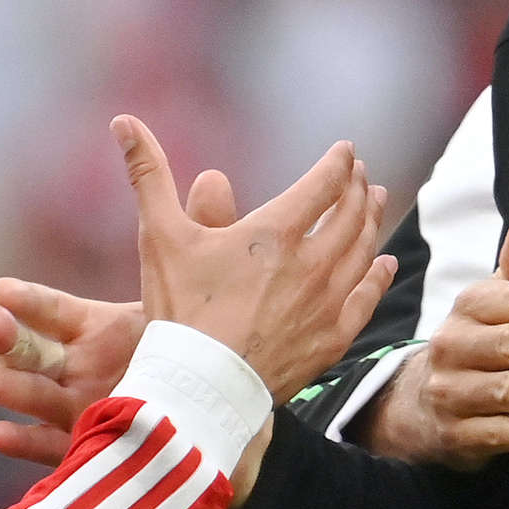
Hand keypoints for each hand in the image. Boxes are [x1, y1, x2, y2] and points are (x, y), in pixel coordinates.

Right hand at [0, 166, 236, 465]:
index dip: (29, 300)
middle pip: (29, 350)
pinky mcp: (92, 445)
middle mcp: (78, 365)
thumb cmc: (197, 344)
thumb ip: (204, 239)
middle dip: (4, 336)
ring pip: (30, 395)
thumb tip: (212, 176)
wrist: (213, 411)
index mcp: (94, 327)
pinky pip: (54, 446)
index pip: (52, 310)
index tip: (2, 289)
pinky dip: (25, 441)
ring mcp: (81, 406)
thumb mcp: (201, 291)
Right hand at [118, 117, 396, 400]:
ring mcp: (327, 302)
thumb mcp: (160, 236)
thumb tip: (123, 121)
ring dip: (372, 222)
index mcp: (276, 232)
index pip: (324, 185)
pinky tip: (384, 264)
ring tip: (376, 204)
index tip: (346, 152)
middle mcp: (312, 262)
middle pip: (351, 215)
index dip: (339, 163)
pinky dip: (378, 276)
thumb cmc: (177, 310)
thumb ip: (148, 175)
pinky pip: (366, 298)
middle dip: (358, 189)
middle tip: (362, 176)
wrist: (200, 387)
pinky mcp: (332, 339)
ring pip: (363, 251)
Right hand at [359, 218, 508, 469]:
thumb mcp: (490, 302)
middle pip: (503, 344)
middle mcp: (452, 347)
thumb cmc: (476, 342)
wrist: (417, 402)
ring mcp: (450, 392)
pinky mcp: (455, 434)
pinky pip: (491, 433)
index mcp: (468, 308)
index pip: (507, 300)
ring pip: (498, 390)